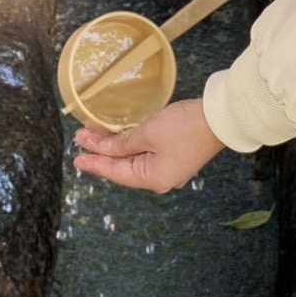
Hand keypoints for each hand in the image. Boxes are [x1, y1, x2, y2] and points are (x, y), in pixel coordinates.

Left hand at [73, 98, 225, 192]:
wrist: (219, 118)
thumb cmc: (184, 127)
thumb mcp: (147, 134)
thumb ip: (121, 143)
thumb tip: (101, 148)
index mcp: (153, 179)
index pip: (115, 172)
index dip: (94, 163)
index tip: (76, 158)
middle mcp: (160, 178)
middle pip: (123, 167)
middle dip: (102, 152)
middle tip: (81, 140)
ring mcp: (169, 168)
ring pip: (134, 160)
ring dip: (115, 147)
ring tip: (94, 137)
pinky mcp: (175, 155)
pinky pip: (145, 154)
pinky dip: (130, 145)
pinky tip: (119, 138)